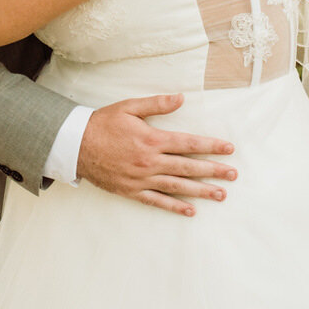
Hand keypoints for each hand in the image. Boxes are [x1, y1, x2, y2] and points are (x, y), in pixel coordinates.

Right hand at [77, 94, 236, 216]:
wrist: (75, 145)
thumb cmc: (103, 123)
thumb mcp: (129, 107)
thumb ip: (157, 104)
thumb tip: (181, 98)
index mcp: (152, 139)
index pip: (189, 144)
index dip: (211, 146)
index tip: (229, 150)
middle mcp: (150, 161)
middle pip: (188, 167)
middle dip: (213, 171)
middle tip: (233, 175)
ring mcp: (141, 178)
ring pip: (177, 186)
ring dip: (200, 191)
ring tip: (220, 194)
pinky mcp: (131, 191)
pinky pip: (157, 201)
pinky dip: (174, 207)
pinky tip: (190, 210)